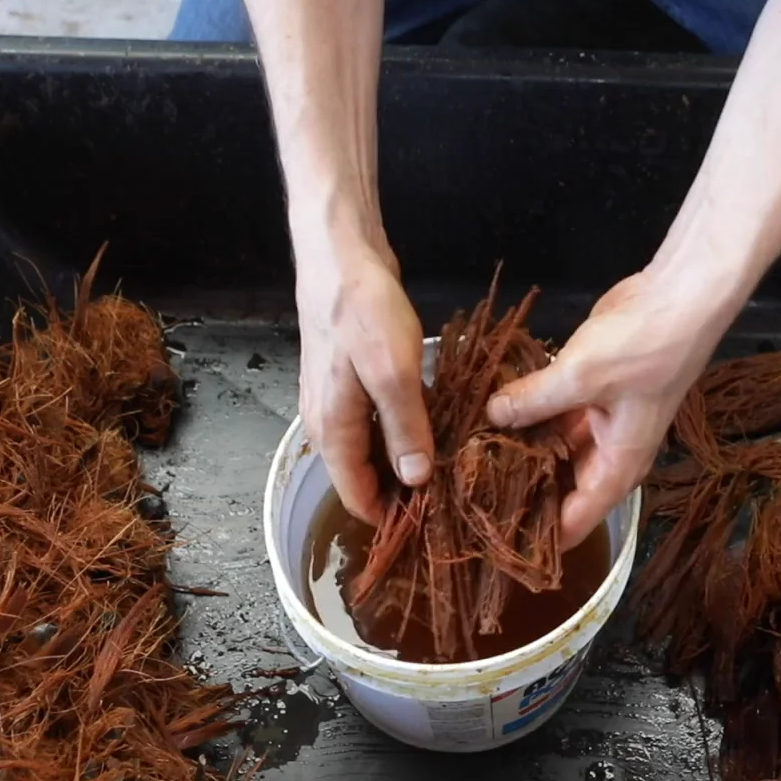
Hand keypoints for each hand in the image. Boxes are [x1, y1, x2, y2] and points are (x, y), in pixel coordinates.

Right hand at [297, 242, 430, 522]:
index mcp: (331, 430)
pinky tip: (434, 427)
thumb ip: (405, 429)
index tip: (433, 525)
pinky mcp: (351, 380)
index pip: (355, 497)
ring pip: (370, 449)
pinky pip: (374, 422)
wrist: (340, 255)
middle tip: (453, 496)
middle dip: (402, 492)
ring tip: (450, 468)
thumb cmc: (363, 311)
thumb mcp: (392, 374)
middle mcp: (327, 423)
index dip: (391, 517)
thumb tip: (416, 480)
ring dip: (404, 460)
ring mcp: (337, 401)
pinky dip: (400, 432)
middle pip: (363, 476)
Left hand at [486, 271, 732, 549]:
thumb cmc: (643, 347)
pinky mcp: (589, 391)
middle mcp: (609, 452)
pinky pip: (553, 416)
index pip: (576, 522)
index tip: (496, 545)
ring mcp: (600, 421)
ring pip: (553, 451)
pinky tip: (490, 418)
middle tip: (469, 499)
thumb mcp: (581, 376)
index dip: (540, 539)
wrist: (680, 296)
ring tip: (469, 463)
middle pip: (561, 490)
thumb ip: (532, 400)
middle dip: (521, 495)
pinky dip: (528, 417)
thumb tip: (491, 416)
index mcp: (618, 466)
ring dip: (520, 453)